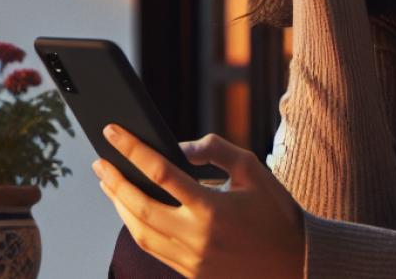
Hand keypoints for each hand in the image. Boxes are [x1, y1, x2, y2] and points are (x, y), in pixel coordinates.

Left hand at [92, 124, 305, 278]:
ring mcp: (192, 261)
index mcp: (212, 209)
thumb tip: (178, 148)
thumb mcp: (253, 170)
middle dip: (114, 181)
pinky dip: (136, 227)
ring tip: (110, 184)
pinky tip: (131, 210)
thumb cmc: (276, 212)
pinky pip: (153, 249)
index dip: (132, 148)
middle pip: (139, 206)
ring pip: (140, 233)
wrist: (295, 262)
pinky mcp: (192, 274)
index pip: (160, 172)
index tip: (112, 132)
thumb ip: (215, 151)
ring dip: (120, 206)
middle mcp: (197, 238)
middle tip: (99, 162)